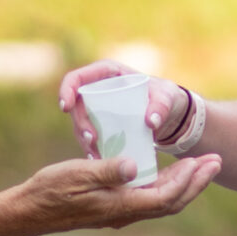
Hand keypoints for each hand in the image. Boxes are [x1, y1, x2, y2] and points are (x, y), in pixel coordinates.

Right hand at [14, 152, 219, 230]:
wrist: (29, 212)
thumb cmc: (50, 190)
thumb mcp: (78, 173)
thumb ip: (109, 170)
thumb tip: (137, 165)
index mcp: (121, 205)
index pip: (167, 196)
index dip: (189, 180)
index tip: (203, 161)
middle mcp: (126, 213)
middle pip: (173, 202)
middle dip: (197, 182)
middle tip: (216, 161)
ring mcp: (120, 212)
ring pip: (163, 201)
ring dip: (185, 184)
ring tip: (200, 165)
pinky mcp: (113, 208)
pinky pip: (149, 199)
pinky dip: (165, 185)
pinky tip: (167, 171)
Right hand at [58, 60, 189, 152]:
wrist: (170, 114)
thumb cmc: (166, 97)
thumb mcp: (166, 98)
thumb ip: (161, 106)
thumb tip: (150, 122)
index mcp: (107, 74)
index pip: (77, 77)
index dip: (67, 89)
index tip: (65, 107)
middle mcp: (98, 90)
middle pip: (77, 105)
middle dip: (79, 123)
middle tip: (91, 139)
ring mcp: (98, 109)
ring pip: (82, 124)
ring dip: (84, 139)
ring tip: (96, 154)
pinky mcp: (101, 126)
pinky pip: (91, 137)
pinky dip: (93, 149)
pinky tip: (98, 161)